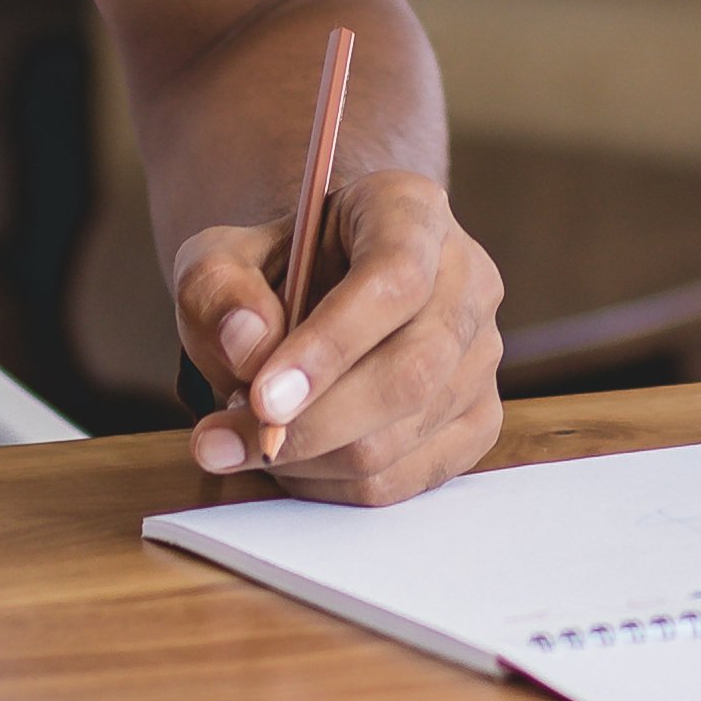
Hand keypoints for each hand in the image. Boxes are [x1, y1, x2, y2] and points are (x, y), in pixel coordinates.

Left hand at [174, 167, 503, 502]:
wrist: (315, 300)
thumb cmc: (271, 276)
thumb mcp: (219, 260)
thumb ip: (218, 290)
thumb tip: (249, 347)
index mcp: (412, 213)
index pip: (395, 278)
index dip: (331, 344)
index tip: (261, 396)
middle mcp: (467, 281)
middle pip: (412, 371)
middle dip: (311, 424)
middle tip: (222, 441)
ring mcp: (482, 356)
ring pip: (401, 438)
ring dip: (306, 459)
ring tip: (248, 436)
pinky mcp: (478, 420)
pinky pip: (405, 480)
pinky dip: (332, 487)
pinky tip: (291, 459)